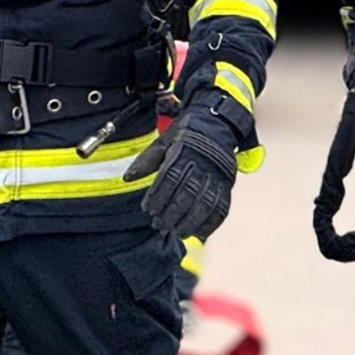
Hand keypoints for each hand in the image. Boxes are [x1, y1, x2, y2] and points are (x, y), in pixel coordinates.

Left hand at [124, 109, 238, 239]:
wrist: (217, 122)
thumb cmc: (186, 133)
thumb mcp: (164, 141)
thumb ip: (147, 161)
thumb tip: (127, 178)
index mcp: (184, 152)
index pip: (169, 179)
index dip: (158, 197)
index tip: (148, 209)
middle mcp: (203, 165)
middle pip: (187, 194)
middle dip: (172, 213)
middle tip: (159, 225)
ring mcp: (217, 176)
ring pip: (205, 204)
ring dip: (191, 221)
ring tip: (177, 232)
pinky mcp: (227, 184)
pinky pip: (223, 206)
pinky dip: (212, 222)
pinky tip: (200, 232)